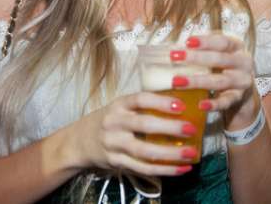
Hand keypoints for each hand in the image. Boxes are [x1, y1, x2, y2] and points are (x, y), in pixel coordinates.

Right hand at [76, 92, 199, 176]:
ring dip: (170, 154)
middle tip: (191, 129)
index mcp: (118, 105)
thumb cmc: (111, 120)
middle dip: (170, 128)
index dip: (161, 102)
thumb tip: (183, 105)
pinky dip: (163, 170)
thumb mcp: (122, 107)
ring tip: (190, 154)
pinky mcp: (116, 163)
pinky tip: (180, 169)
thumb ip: (144, 106)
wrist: (79, 141)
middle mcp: (114, 123)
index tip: (181, 106)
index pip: (140, 99)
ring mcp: (114, 145)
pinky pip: (143, 168)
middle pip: (143, 125)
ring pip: (144, 151)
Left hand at [177, 34, 259, 129]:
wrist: (242, 91)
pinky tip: (200, 105)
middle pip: (220, 59)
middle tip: (174, 57)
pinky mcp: (239, 98)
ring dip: (197, 81)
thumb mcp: (217, 53)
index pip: (222, 42)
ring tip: (176, 81)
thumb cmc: (222, 66)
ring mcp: (242, 81)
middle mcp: (243, 62)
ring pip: (220, 81)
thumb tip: (174, 47)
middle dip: (196, 58)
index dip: (205, 41)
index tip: (187, 41)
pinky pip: (226, 102)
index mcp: (237, 46)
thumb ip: (202, 49)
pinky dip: (213, 104)